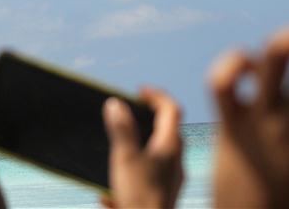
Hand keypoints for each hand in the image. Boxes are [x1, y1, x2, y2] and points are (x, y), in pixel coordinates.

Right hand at [101, 87, 183, 208]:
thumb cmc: (141, 196)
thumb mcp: (125, 157)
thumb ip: (121, 129)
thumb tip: (116, 103)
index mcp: (171, 145)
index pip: (171, 109)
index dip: (156, 95)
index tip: (139, 91)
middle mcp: (177, 160)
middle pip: (169, 131)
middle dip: (150, 120)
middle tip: (131, 115)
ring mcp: (174, 179)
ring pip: (161, 154)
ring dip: (142, 147)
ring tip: (119, 153)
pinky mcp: (166, 196)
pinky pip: (152, 177)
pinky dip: (135, 174)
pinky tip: (110, 196)